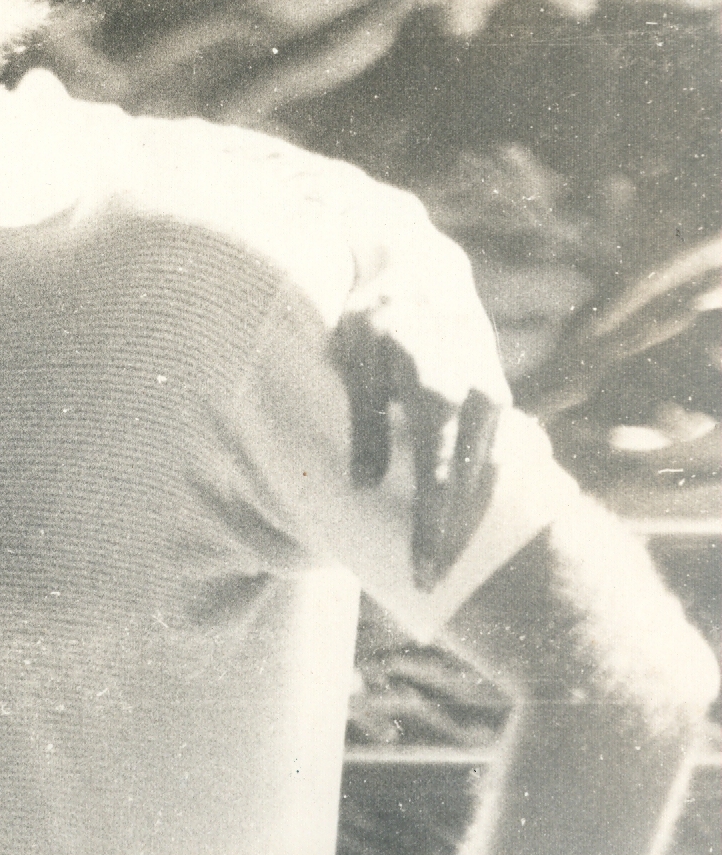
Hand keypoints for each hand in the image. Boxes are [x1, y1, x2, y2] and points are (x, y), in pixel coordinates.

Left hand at [335, 310, 502, 591]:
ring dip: (470, 522)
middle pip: (468, 490)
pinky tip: (469, 523)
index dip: (430, 533)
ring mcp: (494, 401)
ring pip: (487, 476)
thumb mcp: (356, 358)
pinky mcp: (498, 399)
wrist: (420, 269)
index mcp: (438, 395)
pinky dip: (481, 491)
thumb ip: (363, 420)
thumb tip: (362, 485)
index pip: (437, 483)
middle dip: (451, 540)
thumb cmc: (373, 315)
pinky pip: (496, 458)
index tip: (422, 575)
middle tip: (430, 585)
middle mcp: (478, 402)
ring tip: (448, 563)